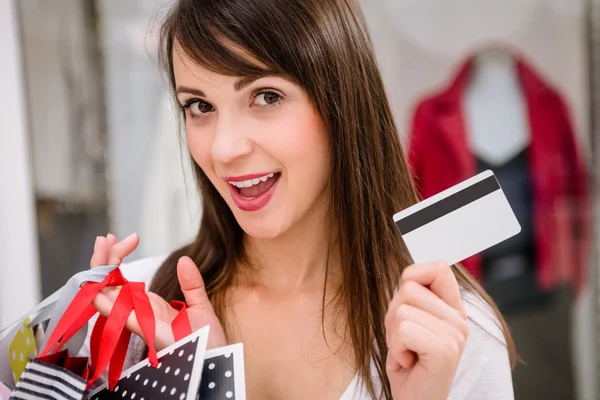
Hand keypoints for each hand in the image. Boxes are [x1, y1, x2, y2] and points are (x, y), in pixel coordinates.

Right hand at [89, 234, 226, 350]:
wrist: (217, 360)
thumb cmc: (207, 340)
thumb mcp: (200, 306)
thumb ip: (191, 284)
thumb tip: (184, 260)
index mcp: (148, 307)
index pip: (122, 280)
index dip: (118, 258)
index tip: (130, 238)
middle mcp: (138, 313)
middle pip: (109, 284)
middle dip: (104, 259)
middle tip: (106, 237)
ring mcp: (139, 322)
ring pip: (108, 296)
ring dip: (101, 272)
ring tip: (102, 246)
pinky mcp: (146, 331)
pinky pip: (120, 315)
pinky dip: (107, 301)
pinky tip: (99, 286)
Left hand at [385, 262, 468, 399]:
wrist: (415, 399)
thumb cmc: (409, 362)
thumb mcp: (410, 322)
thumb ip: (413, 298)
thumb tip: (408, 275)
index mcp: (453, 309)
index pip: (439, 268)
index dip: (413, 275)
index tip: (406, 302)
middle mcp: (458, 320)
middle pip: (408, 288)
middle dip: (393, 314)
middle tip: (404, 340)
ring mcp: (455, 335)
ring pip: (401, 310)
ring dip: (393, 335)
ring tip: (406, 351)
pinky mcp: (445, 350)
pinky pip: (403, 330)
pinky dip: (396, 348)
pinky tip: (408, 361)